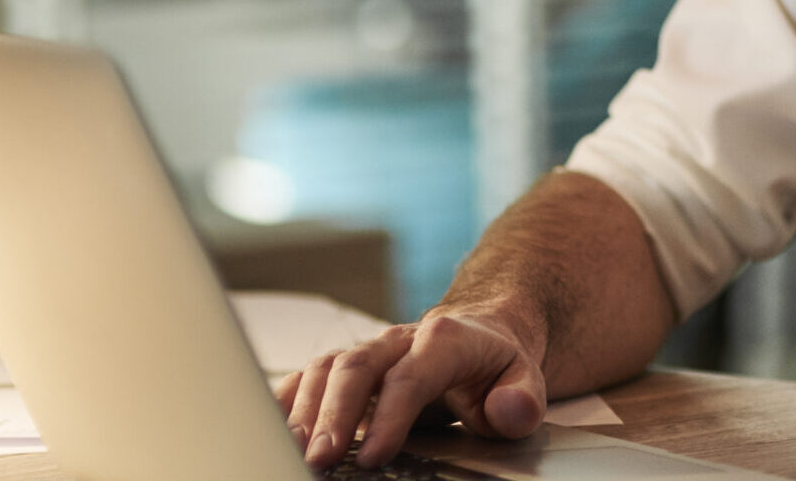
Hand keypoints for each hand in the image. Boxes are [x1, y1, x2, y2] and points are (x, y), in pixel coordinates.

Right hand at [275, 307, 548, 469]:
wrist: (479, 335)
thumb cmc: (496, 367)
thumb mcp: (524, 380)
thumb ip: (522, 398)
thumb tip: (508, 409)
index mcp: (445, 339)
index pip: (412, 374)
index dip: (391, 415)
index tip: (376, 455)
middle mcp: (398, 339)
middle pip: (357, 368)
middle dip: (335, 416)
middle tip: (320, 459)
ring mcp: (367, 350)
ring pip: (326, 370)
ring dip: (304, 412)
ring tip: (291, 452)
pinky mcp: (345, 365)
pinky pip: (307, 376)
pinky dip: (285, 400)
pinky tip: (270, 427)